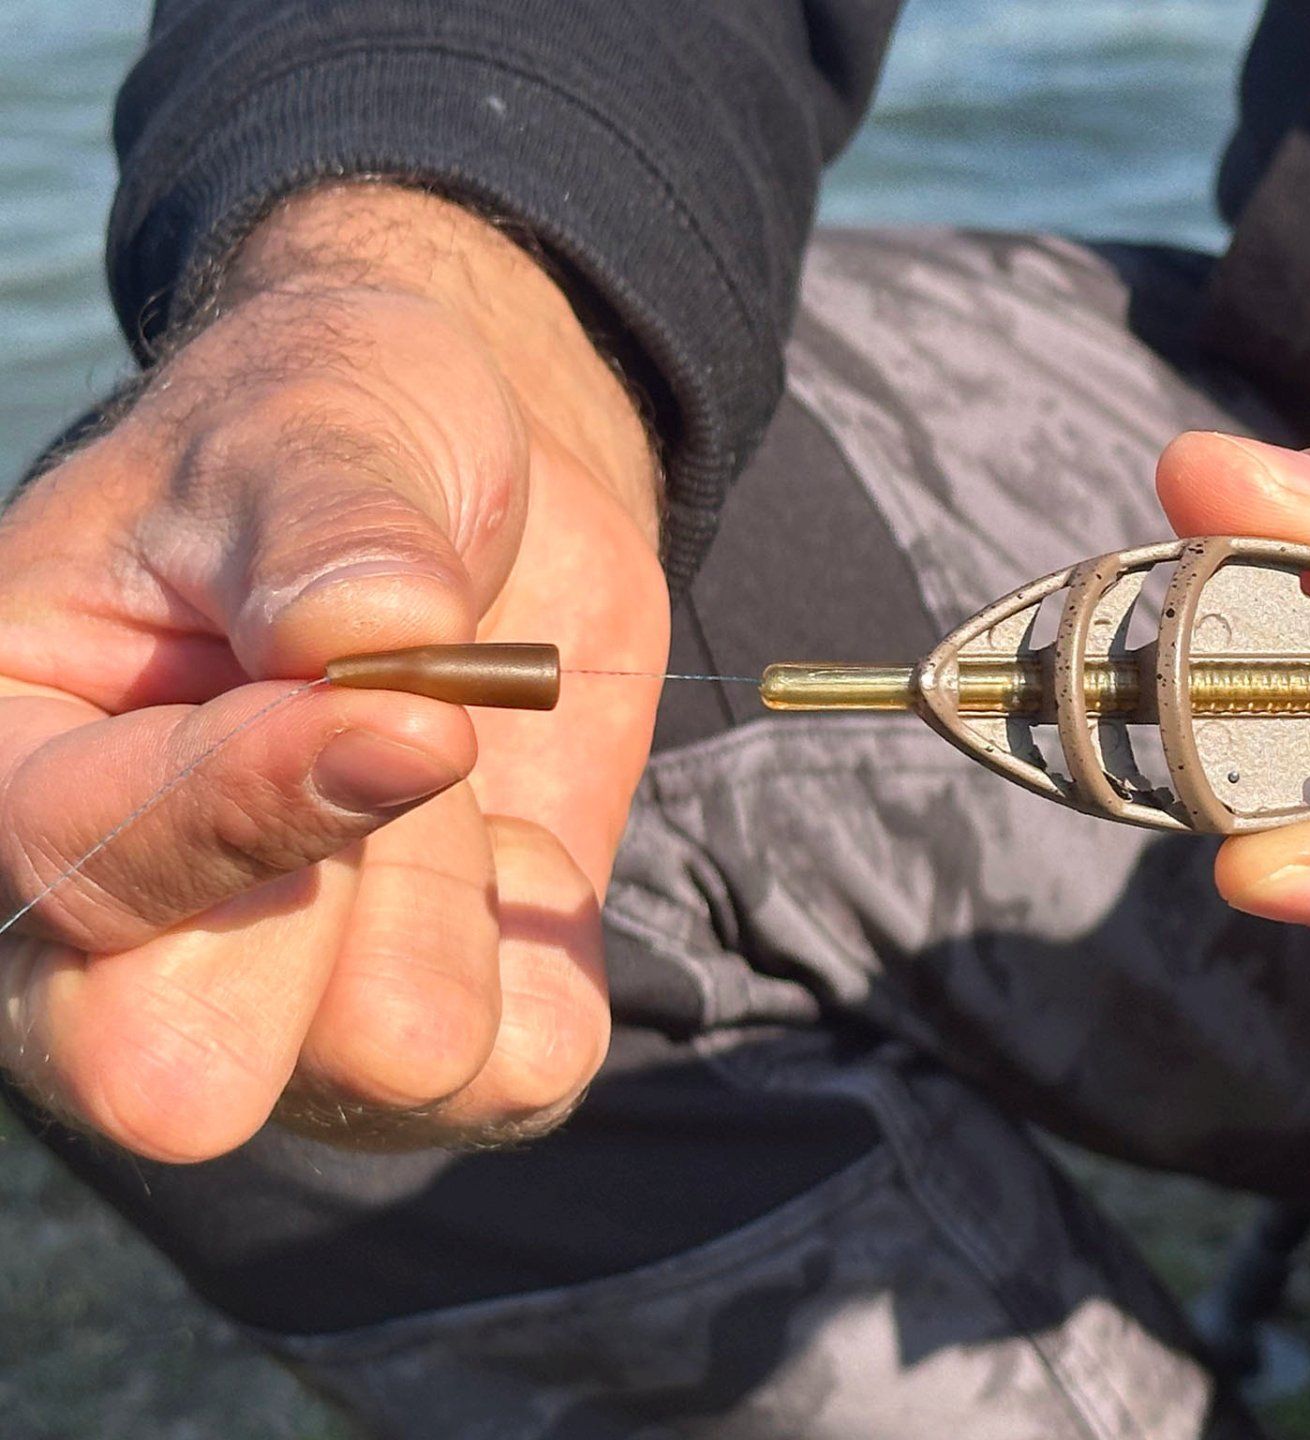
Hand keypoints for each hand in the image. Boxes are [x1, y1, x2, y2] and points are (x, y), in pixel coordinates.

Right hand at [0, 184, 667, 1159]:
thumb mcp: (321, 424)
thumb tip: (374, 648)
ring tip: (452, 772)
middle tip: (407, 740)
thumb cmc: (342, 437)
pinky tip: (510, 846)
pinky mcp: (430, 1028)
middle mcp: (107, 929)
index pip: (83, 873)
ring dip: (459, 897)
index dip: (259, 804)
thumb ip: (327, 536)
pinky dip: (551, 953)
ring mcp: (273, 1005)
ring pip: (384, 1066)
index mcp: (9, 756)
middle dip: (340, 909)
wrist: (465, 495)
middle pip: (171, 1073)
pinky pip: (522, 1072)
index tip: (412, 707)